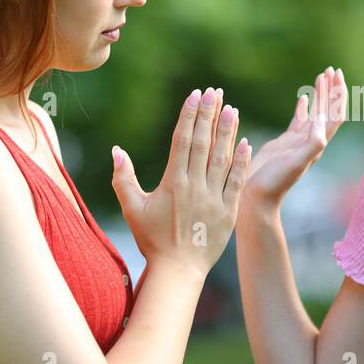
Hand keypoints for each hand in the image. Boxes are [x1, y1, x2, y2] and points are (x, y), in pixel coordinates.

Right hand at [110, 87, 250, 277]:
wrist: (177, 271)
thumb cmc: (151, 240)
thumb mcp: (132, 209)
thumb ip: (123, 178)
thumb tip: (116, 150)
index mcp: (173, 182)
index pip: (183, 141)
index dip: (190, 116)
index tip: (195, 95)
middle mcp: (195, 186)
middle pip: (204, 143)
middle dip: (209, 115)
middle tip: (215, 92)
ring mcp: (214, 198)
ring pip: (222, 158)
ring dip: (228, 132)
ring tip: (232, 109)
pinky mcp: (229, 211)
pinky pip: (236, 182)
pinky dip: (242, 162)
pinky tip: (247, 143)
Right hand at [241, 66, 345, 210]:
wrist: (257, 198)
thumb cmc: (274, 183)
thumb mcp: (295, 162)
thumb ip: (311, 143)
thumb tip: (323, 119)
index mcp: (317, 143)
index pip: (334, 113)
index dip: (338, 94)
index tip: (337, 74)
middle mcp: (312, 141)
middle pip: (328, 110)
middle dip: (331, 89)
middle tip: (331, 69)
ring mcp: (299, 142)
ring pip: (315, 113)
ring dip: (320, 95)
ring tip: (321, 76)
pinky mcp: (285, 143)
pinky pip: (299, 121)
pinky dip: (303, 107)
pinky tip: (303, 98)